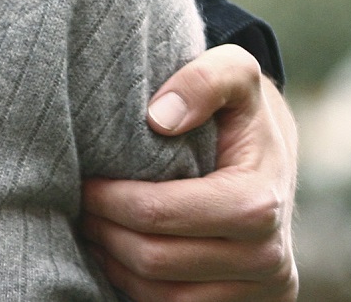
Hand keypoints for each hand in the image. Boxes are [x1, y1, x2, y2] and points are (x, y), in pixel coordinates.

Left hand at [79, 44, 297, 300]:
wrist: (272, 160)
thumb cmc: (241, 111)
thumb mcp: (235, 70)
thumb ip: (205, 78)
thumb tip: (158, 118)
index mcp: (260, 203)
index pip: (160, 214)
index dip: (110, 199)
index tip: (83, 180)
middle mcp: (268, 258)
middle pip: (156, 260)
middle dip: (105, 232)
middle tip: (78, 205)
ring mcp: (261, 290)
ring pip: (162, 296)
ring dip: (116, 263)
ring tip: (92, 227)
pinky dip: (138, 286)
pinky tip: (118, 253)